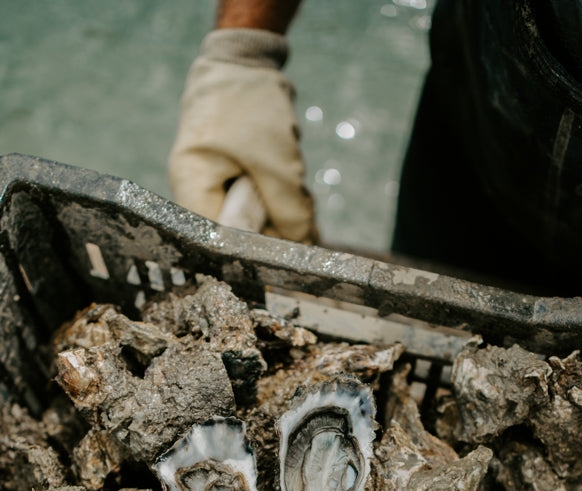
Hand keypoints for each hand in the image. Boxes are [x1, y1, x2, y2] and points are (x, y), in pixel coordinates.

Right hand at [168, 28, 317, 242]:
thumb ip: (288, 210)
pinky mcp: (226, 175)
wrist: (243, 60)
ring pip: (248, 216)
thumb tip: (299, 245)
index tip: (281, 243)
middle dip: (269, 224)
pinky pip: (254, 200)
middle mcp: (193, 187)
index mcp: (190, 182)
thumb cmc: (251, 104)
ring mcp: (209, 182)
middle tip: (294, 208)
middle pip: (233, 232)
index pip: (215, 240)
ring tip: (288, 176)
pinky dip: (273, 191)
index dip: (249, 249)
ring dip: (276, 205)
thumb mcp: (278, 161)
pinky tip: (283, 173)